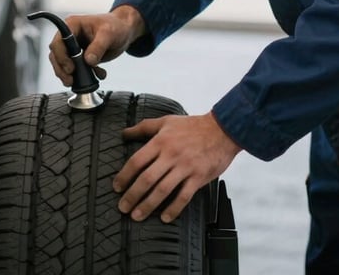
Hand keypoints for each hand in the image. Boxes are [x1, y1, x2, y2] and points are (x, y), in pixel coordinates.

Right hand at [48, 5, 145, 85]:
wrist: (124, 31)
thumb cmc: (116, 26)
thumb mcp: (109, 34)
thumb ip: (98, 46)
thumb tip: (88, 61)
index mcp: (72, 25)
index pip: (58, 42)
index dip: (61, 56)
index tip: (71, 68)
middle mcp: (70, 36)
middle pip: (56, 55)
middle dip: (62, 69)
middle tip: (71, 80)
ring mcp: (74, 47)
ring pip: (62, 64)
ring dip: (70, 75)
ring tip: (83, 82)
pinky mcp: (79, 57)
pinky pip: (75, 69)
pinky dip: (83, 76)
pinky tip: (97, 75)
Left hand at [113, 112, 240, 222]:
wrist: (221, 130)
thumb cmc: (193, 126)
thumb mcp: (166, 121)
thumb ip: (144, 127)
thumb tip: (124, 133)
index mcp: (161, 141)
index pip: (137, 161)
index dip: (124, 175)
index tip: (117, 187)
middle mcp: (171, 155)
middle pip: (147, 178)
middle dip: (132, 195)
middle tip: (123, 207)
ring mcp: (185, 168)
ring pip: (162, 190)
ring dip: (148, 205)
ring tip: (137, 215)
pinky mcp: (198, 178)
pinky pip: (183, 197)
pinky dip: (173, 209)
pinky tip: (165, 217)